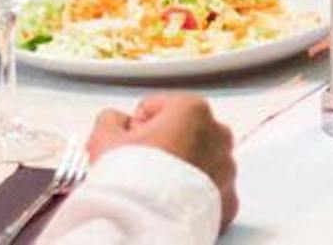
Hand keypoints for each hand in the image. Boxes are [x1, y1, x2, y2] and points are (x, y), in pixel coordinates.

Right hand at [89, 94, 238, 228]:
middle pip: (182, 132)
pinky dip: (194, 195)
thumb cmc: (131, 182)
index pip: (156, 108)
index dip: (135, 127)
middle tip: (140, 166)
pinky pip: (210, 191)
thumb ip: (111, 120)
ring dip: (181, 169)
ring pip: (200, 161)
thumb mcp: (104, 140)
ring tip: (155, 186)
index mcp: (192, 110)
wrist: (145, 223)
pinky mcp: (228, 200)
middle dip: (163, 145)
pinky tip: (172, 201)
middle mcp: (218, 135)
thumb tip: (115, 121)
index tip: (128, 144)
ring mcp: (227, 169)